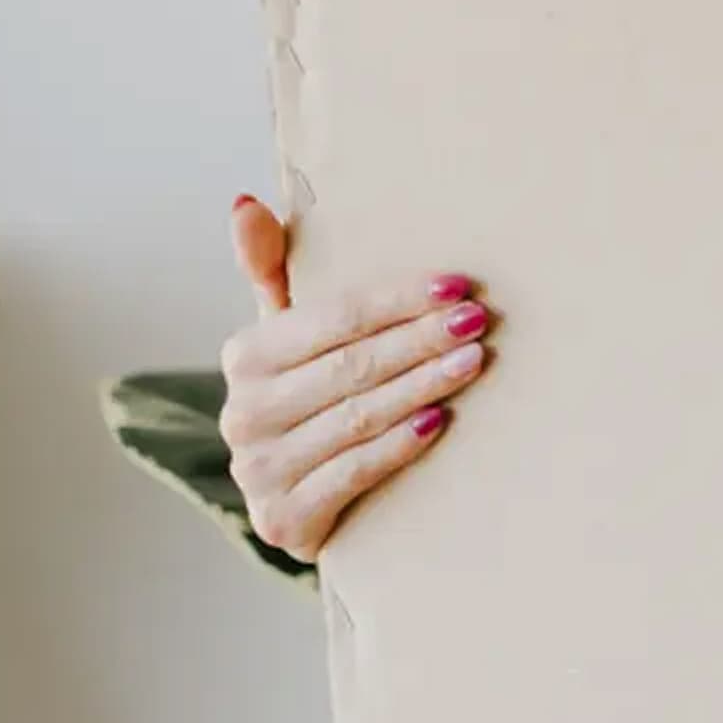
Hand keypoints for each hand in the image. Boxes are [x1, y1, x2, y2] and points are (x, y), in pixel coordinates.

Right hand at [215, 194, 489, 560]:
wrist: (298, 496)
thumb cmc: (310, 395)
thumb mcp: (289, 335)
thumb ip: (271, 270)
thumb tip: (246, 203)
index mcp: (244, 357)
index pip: (330, 319)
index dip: (395, 301)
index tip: (456, 284)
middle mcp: (243, 412)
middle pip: (349, 366)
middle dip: (419, 340)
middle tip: (479, 320)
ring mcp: (260, 470)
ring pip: (355, 417)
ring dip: (420, 387)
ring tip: (474, 362)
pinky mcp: (283, 519)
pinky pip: (352, 473)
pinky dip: (397, 446)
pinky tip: (439, 422)